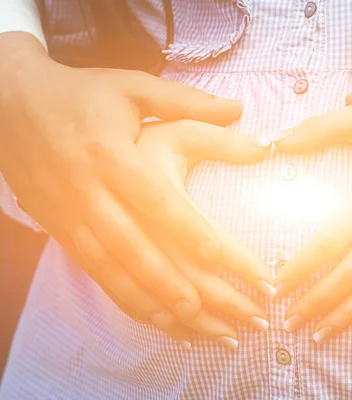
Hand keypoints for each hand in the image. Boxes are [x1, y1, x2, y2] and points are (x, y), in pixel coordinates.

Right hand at [0, 33, 274, 346]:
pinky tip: (156, 318)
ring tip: (199, 331)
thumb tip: (241, 108)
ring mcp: (71, 217)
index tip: (234, 264)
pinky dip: (126, 300)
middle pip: (139, 252)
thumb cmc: (80, 94)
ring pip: (115, 273)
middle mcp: (90, 192)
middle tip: (229, 317)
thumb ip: (188, 101)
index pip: (161, 204)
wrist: (7, 103)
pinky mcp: (60, 230)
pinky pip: (96, 274)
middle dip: (183, 289)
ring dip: (157, 306)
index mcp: (112, 155)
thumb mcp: (133, 86)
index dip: (197, 237)